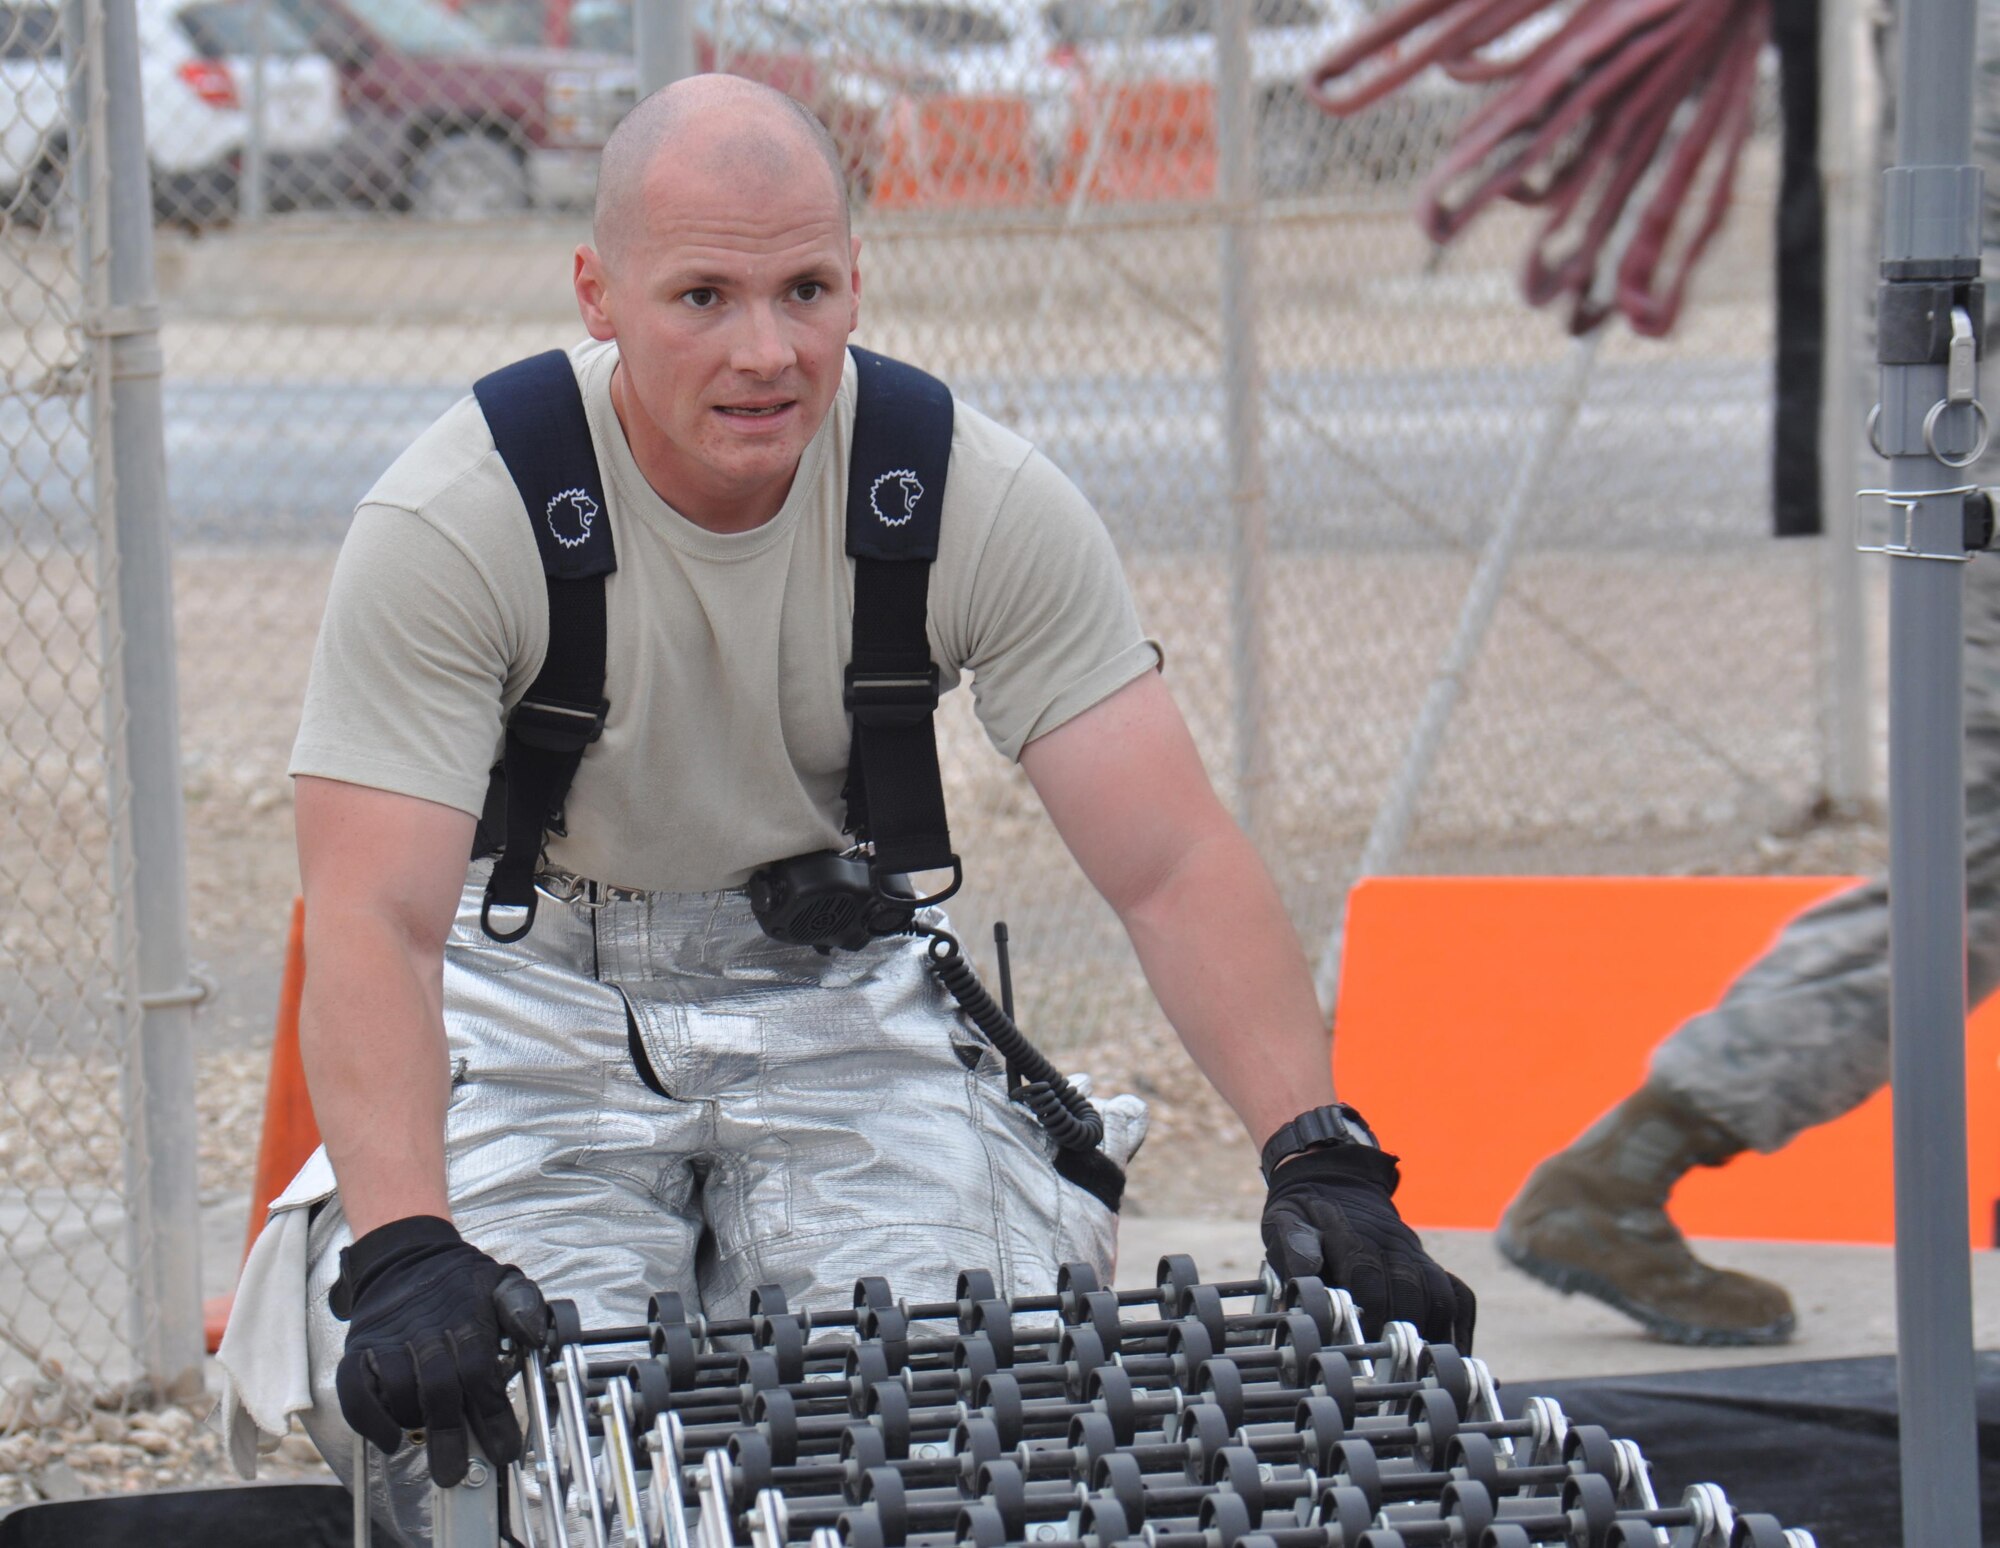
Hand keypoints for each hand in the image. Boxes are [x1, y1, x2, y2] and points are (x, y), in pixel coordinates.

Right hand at [331, 1214, 551, 1486]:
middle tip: (455, 1473)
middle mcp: (426, 1335)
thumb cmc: (459, 1281)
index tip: (504, 1451)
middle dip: (450, 1437)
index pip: (481, 1375)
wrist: (407, 1255)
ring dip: (414, 1422)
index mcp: (465, 1323)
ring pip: (399, 1393)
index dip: (493, 1416)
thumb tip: (534, 1335)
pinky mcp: (360, 1351)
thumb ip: (523, 1306)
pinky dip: (368, 1419)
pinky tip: (388, 1438)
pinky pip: (354, 1391)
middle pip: (439, 1391)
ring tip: (427, 1439)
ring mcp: (389, 1344)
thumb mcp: (502, 1282)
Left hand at [1260, 1146, 1476, 1352]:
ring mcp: (1416, 1255)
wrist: (1336, 1180)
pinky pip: (1458, 1294)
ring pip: (1439, 1294)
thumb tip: (1308, 1273)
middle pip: (1410, 1289)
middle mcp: (1392, 1244)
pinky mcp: (1430, 1265)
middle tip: (1393, 1368)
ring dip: (1434, 1333)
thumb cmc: (1305, 1212)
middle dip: (1403, 1330)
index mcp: (1352, 1235)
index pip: (1367, 1274)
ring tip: (1424, 1370)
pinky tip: (1454, 1357)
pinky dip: (1460, 1326)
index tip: (1362, 1344)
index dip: (1368, 1309)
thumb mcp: (1285, 1220)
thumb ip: (1294, 1245)